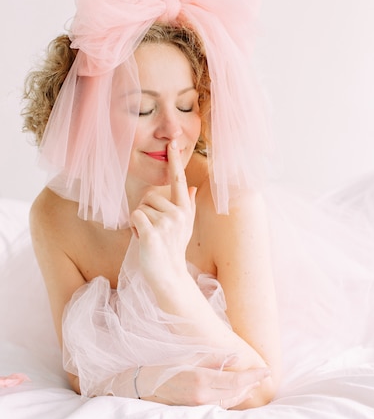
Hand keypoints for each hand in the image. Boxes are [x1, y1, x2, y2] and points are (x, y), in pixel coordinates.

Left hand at [130, 140, 196, 283]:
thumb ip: (189, 205)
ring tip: (150, 236)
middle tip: (154, 230)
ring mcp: (166, 223)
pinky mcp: (152, 233)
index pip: (179, 179)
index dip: (175, 160)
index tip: (172, 143)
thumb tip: (194, 188)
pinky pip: (135, 217)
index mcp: (185, 208)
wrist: (169, 275)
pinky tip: (142, 240)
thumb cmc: (174, 249)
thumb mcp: (186, 226)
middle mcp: (178, 213)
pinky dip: (134, 228)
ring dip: (139, 222)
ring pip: (140, 207)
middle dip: (145, 212)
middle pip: (148, 196)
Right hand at [134, 357, 271, 408]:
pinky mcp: (196, 412)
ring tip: (254, 383)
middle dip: (252, 384)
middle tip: (264, 375)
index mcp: (202, 379)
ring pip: (230, 401)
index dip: (254, 376)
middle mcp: (203, 396)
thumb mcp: (190, 358)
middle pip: (236, 392)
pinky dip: (233, 400)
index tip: (267, 371)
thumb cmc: (166, 368)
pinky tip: (238, 393)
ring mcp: (200, 406)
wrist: (145, 387)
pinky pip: (221, 406)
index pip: (236, 380)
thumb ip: (214, 358)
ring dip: (244, 392)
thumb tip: (235, 356)